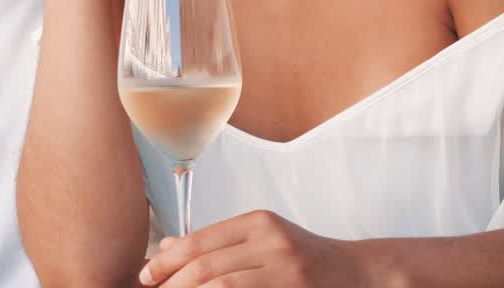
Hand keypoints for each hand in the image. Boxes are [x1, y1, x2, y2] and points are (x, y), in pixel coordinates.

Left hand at [139, 210, 381, 287]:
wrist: (358, 273)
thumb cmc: (303, 259)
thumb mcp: (262, 241)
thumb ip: (217, 244)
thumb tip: (165, 250)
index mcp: (258, 223)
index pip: (199, 241)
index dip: (166, 262)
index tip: (145, 277)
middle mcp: (271, 241)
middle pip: (205, 267)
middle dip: (172, 284)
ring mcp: (285, 268)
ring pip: (221, 286)